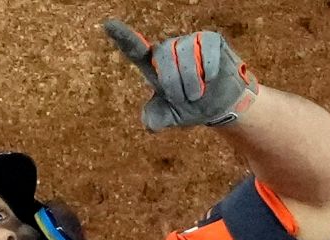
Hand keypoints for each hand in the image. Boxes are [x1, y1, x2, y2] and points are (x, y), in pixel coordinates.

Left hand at [102, 23, 259, 131]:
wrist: (221, 107)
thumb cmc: (191, 107)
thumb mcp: (171, 118)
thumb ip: (156, 119)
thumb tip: (149, 124)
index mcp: (153, 65)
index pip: (134, 49)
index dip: (123, 36)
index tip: (108, 25)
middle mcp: (169, 48)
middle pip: (163, 56)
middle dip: (174, 83)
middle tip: (186, 99)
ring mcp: (189, 41)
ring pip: (185, 52)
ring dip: (193, 79)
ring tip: (199, 93)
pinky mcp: (210, 39)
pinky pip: (206, 47)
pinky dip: (209, 67)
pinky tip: (212, 79)